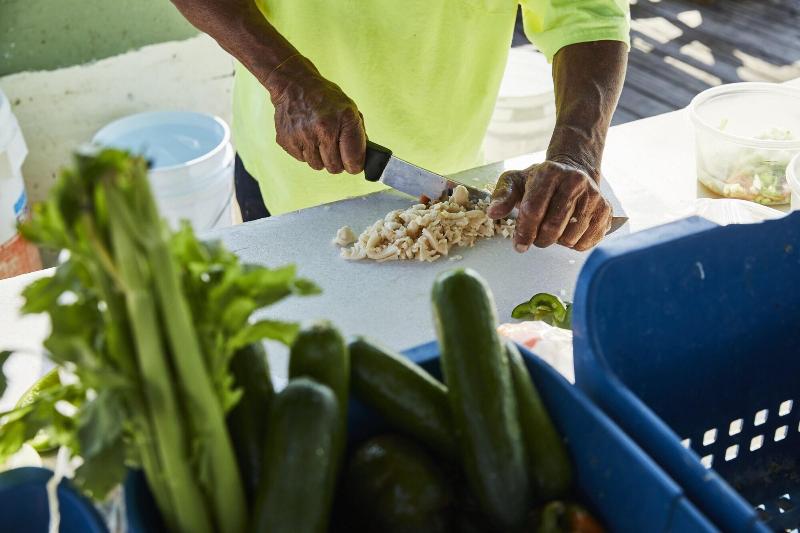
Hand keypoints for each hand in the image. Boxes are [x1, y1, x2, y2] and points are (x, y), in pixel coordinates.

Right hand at [269, 58, 365, 173]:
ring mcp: (304, 137)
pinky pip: (302, 160)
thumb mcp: (349, 109)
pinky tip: (306, 136)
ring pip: (317, 166)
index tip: (352, 162)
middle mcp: (324, 130)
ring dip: (320, 157)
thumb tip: (362, 159)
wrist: (294, 86)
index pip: (353, 161)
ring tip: (318, 139)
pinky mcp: (288, 141)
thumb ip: (358, 134)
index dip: (354, 164)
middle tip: (333, 148)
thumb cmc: (325, 99)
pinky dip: (305, 152)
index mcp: (344, 121)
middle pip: (335, 168)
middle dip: (337, 162)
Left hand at [486, 160, 611, 251]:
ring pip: (570, 237)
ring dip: (557, 242)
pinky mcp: (605, 210)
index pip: (533, 210)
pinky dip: (574, 245)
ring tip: (553, 231)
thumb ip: (502, 196)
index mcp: (549, 172)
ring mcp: (593, 195)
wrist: (573, 173)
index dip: (524, 232)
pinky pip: (587, 241)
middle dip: (539, 240)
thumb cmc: (539, 182)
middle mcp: (574, 181)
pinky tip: (568, 233)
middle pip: (552, 227)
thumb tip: (493, 213)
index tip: (519, 245)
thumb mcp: (515, 182)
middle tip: (536, 239)